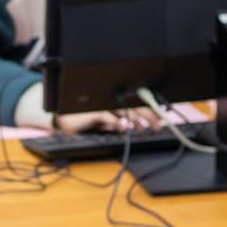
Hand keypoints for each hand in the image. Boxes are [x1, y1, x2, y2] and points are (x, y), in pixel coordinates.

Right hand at [52, 107, 166, 133]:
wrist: (64, 117)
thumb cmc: (86, 117)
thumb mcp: (107, 117)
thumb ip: (122, 117)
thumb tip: (141, 121)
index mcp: (115, 97)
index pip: (137, 101)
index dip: (151, 108)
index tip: (162, 117)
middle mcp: (111, 98)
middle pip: (134, 105)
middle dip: (148, 115)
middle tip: (157, 125)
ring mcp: (103, 104)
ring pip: (124, 110)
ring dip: (136, 120)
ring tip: (144, 128)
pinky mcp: (93, 112)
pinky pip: (109, 117)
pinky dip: (118, 122)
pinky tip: (124, 128)